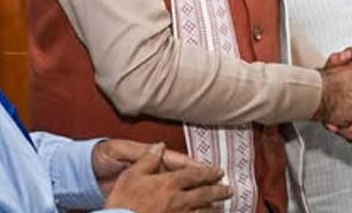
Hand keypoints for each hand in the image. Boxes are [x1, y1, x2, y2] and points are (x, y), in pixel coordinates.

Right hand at [104, 143, 232, 212]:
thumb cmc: (122, 202)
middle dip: (218, 191)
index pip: (195, 175)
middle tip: (229, 190)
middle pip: (204, 194)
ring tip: (221, 208)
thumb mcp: (131, 176)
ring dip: (213, 209)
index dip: (208, 172)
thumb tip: (159, 146)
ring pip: (202, 212)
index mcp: (169, 183)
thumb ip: (147, 160)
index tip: (219, 171)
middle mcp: (179, 200)